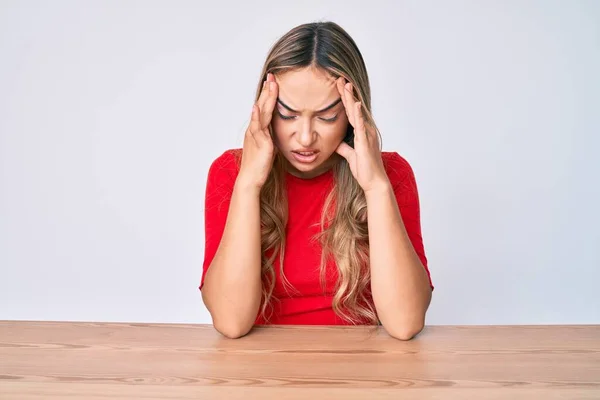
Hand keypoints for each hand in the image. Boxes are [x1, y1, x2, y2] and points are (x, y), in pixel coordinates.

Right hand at [237, 73, 278, 189]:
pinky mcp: (260, 144)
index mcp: (257, 131)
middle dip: (267, 91)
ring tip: (269, 84)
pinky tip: (257, 107)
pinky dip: (256, 116)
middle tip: (272, 76)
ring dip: (265, 98)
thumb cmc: (259, 167)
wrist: (250, 180)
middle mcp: (255, 130)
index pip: (264, 109)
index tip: (273, 83)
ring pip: (261, 113)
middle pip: (262, 106)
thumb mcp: (268, 150)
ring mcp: (256, 136)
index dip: (268, 96)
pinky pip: (257, 128)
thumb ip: (270, 141)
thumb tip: (275, 138)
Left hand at [335, 77, 388, 192]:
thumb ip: (344, 148)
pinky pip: (360, 125)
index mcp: (362, 132)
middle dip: (347, 94)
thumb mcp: (350, 156)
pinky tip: (356, 104)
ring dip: (351, 99)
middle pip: (354, 108)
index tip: (339, 87)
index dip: (345, 99)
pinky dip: (358, 114)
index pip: (351, 112)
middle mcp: (366, 131)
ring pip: (357, 113)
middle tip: (340, 79)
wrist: (374, 183)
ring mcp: (366, 135)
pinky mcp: (365, 142)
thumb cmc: (365, 170)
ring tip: (346, 85)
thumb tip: (337, 144)